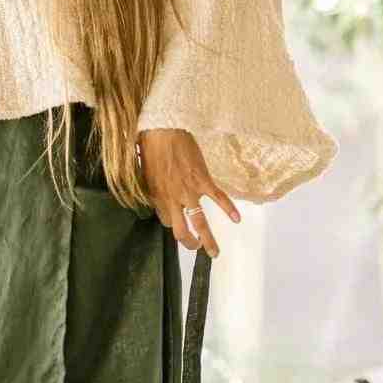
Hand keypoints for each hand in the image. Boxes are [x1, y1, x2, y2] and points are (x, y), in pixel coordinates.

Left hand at [137, 128, 240, 255]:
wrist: (164, 130)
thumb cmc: (152, 147)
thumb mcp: (145, 173)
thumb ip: (154, 189)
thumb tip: (159, 197)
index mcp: (158, 196)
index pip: (165, 221)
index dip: (172, 223)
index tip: (177, 221)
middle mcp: (173, 198)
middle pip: (181, 231)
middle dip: (189, 243)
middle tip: (195, 247)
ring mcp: (190, 190)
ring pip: (200, 221)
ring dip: (208, 239)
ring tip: (213, 252)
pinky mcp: (203, 179)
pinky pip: (219, 198)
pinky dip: (229, 209)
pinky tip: (236, 219)